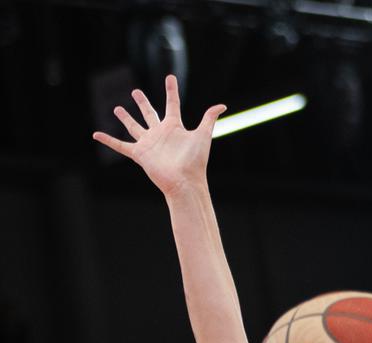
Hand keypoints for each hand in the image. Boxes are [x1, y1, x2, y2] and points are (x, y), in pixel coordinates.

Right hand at [92, 75, 225, 196]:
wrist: (185, 181)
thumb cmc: (195, 161)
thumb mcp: (203, 135)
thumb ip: (209, 119)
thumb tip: (221, 105)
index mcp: (174, 127)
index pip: (172, 104)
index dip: (171, 90)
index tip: (170, 77)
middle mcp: (160, 134)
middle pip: (149, 114)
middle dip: (142, 102)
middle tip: (136, 92)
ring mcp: (149, 143)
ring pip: (134, 127)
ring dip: (126, 118)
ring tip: (117, 108)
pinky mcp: (139, 154)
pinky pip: (120, 145)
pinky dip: (108, 140)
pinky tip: (96, 134)